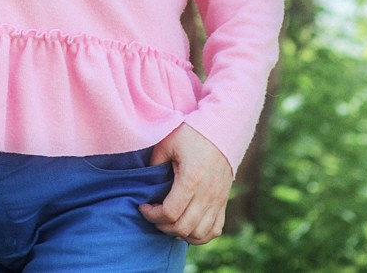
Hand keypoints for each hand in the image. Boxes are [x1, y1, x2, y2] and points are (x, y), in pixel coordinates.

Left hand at [142, 123, 231, 243]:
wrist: (223, 131)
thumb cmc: (193, 134)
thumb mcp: (168, 142)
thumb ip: (154, 162)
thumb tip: (146, 182)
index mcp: (191, 180)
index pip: (170, 212)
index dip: (152, 215)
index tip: (143, 206)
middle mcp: (207, 195)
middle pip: (183, 227)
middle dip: (162, 226)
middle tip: (153, 214)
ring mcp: (217, 201)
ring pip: (199, 234)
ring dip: (180, 233)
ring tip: (168, 222)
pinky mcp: (223, 203)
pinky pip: (215, 231)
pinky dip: (199, 235)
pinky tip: (187, 227)